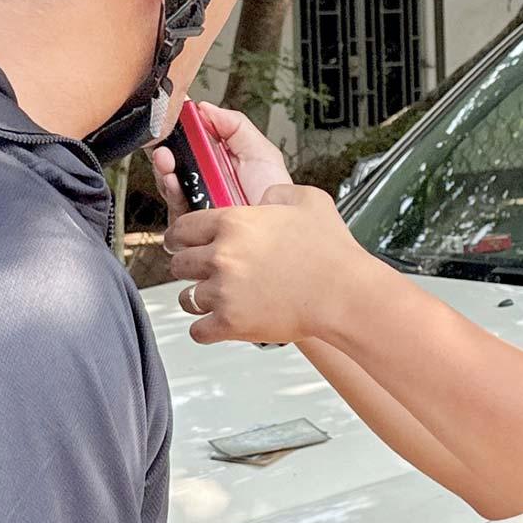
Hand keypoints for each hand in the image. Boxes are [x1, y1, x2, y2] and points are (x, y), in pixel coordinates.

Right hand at [150, 102, 292, 223]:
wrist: (280, 233)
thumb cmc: (274, 197)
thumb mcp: (260, 152)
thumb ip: (234, 125)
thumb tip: (204, 108)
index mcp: (219, 162)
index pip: (191, 141)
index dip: (179, 128)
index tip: (173, 115)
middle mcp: (204, 181)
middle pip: (174, 160)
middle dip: (165, 147)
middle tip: (163, 138)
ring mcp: (196, 203)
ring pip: (170, 182)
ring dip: (164, 167)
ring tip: (166, 158)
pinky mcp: (191, 226)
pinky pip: (174, 206)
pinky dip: (171, 191)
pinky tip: (174, 181)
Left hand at [165, 184, 365, 343]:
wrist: (343, 294)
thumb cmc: (331, 251)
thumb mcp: (308, 200)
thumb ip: (278, 192)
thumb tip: (264, 196)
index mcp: (234, 223)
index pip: (182, 228)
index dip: (179, 237)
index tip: (179, 243)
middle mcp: (222, 256)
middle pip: (179, 263)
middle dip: (187, 267)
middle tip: (197, 271)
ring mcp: (223, 291)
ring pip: (186, 298)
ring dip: (196, 298)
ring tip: (212, 299)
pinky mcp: (231, 323)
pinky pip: (198, 331)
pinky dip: (205, 329)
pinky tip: (216, 324)